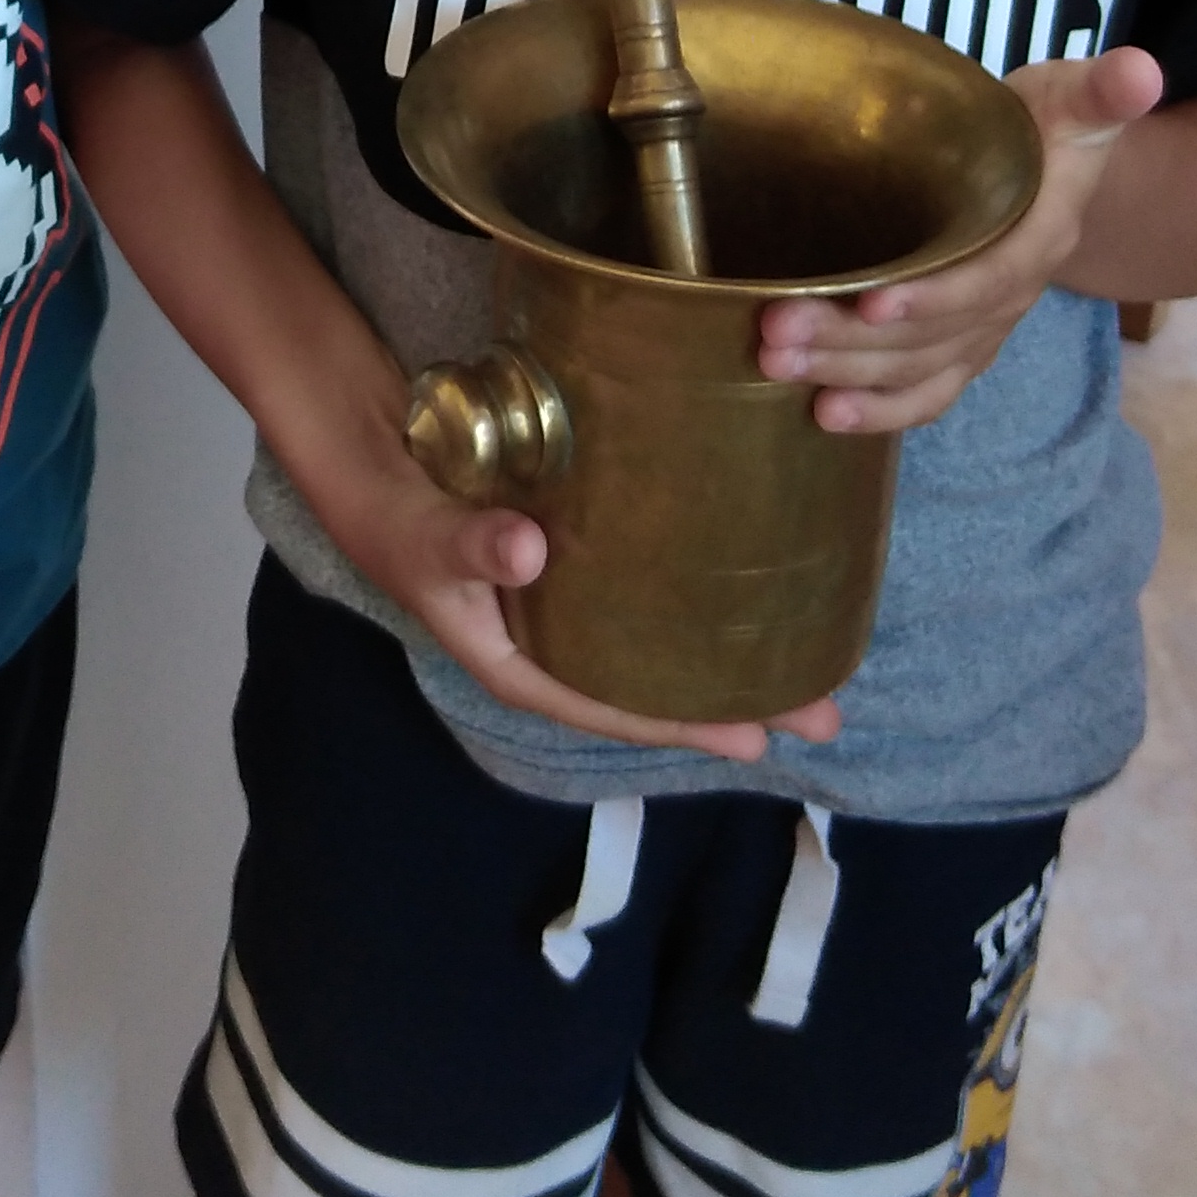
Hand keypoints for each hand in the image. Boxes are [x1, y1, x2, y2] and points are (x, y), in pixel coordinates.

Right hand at [299, 420, 844, 761]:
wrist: (371, 459)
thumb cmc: (394, 516)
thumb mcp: (427, 537)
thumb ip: (471, 543)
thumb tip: (527, 548)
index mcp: (521, 662)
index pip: (611, 706)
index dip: (682, 721)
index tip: (755, 737)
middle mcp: (555, 643)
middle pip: (653, 683)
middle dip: (737, 698)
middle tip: (825, 710)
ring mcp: (569, 603)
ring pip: (659, 642)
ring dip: (729, 649)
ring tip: (813, 654)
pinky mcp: (578, 554)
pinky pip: (647, 590)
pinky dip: (695, 595)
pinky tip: (747, 585)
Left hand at [756, 45, 1163, 431]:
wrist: (1054, 172)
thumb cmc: (1049, 128)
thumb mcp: (1076, 98)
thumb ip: (1102, 90)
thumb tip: (1142, 70)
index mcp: (1039, 238)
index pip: (989, 279)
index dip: (935, 297)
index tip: (872, 301)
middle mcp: (1012, 296)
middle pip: (935, 335)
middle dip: (853, 340)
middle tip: (778, 330)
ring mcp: (984, 328)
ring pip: (918, 368)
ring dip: (847, 372)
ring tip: (775, 361)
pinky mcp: (959, 345)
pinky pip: (927, 392)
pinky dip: (879, 410)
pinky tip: (822, 413)